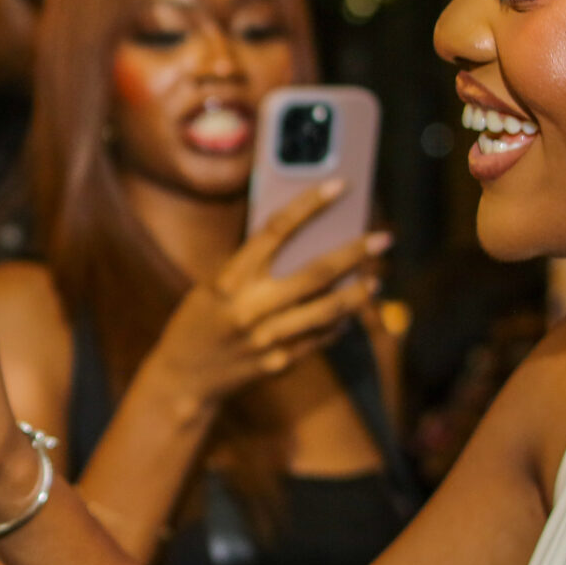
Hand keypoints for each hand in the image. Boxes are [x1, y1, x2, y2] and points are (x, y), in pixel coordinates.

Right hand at [140, 183, 388, 413]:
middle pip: (316, 273)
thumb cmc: (198, 320)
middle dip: (355, 252)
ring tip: (375, 279)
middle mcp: (250, 308)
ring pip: (327, 310)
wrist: (182, 378)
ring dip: (357, 293)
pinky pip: (319, 338)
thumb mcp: (213, 285)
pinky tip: (349, 312)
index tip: (339, 186)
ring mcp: (267, 339)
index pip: (275, 231)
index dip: (309, 205)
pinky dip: (338, 323)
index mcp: (229, 280)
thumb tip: (304, 242)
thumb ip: (251, 267)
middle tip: (383, 238)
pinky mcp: (278, 363)